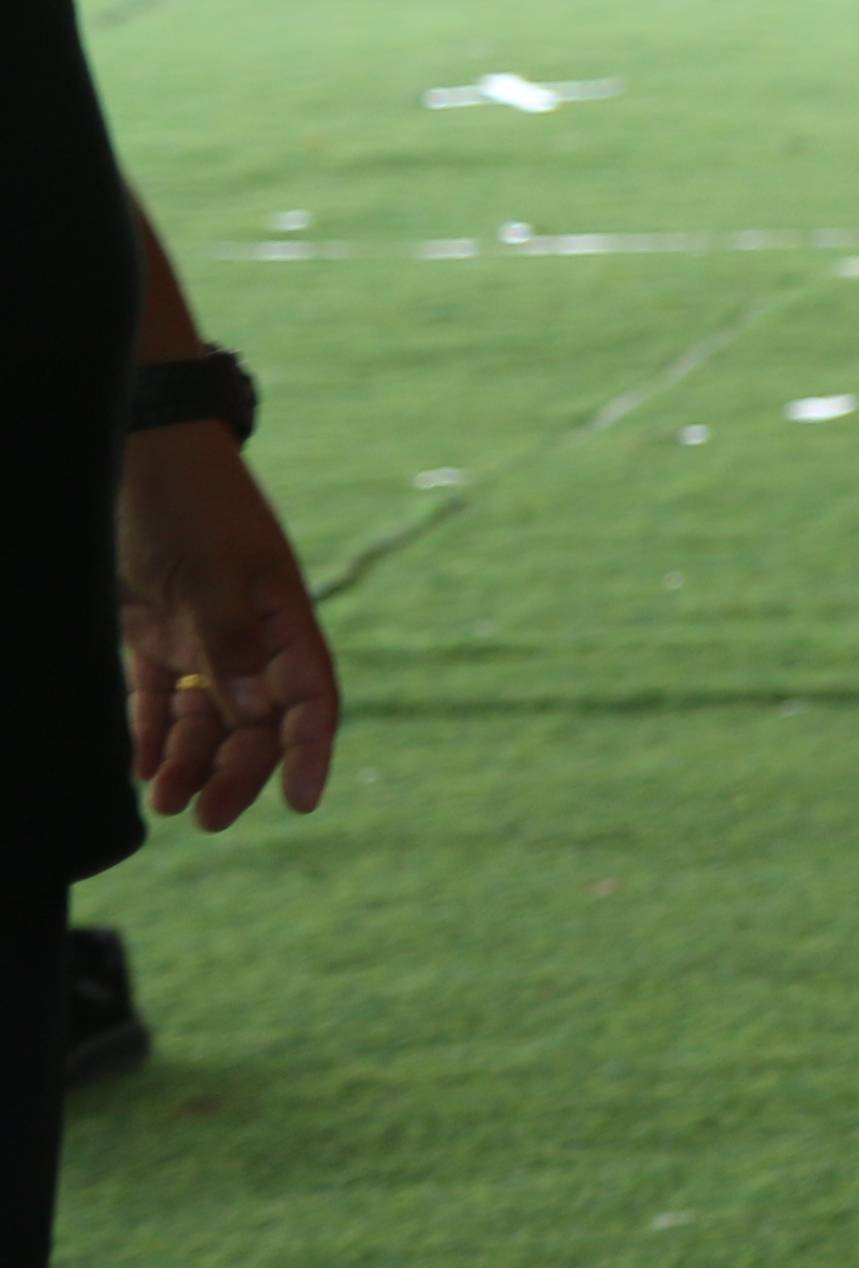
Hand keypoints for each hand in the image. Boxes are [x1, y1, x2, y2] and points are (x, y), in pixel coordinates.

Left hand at [117, 422, 335, 828]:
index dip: (310, 751)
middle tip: (207, 819)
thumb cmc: (187, 503)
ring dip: (189, 760)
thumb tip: (253, 710)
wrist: (139, 448)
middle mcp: (249, 636)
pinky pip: (156, 696)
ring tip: (162, 802)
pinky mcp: (155, 629)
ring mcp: (202, 634)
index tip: (301, 802)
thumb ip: (229, 639)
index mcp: (283, 619)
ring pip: (204, 716)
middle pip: (255, 721)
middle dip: (236, 771)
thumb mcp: (210, 570)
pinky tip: (139, 768)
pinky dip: (150, 733)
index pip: (310, 699)